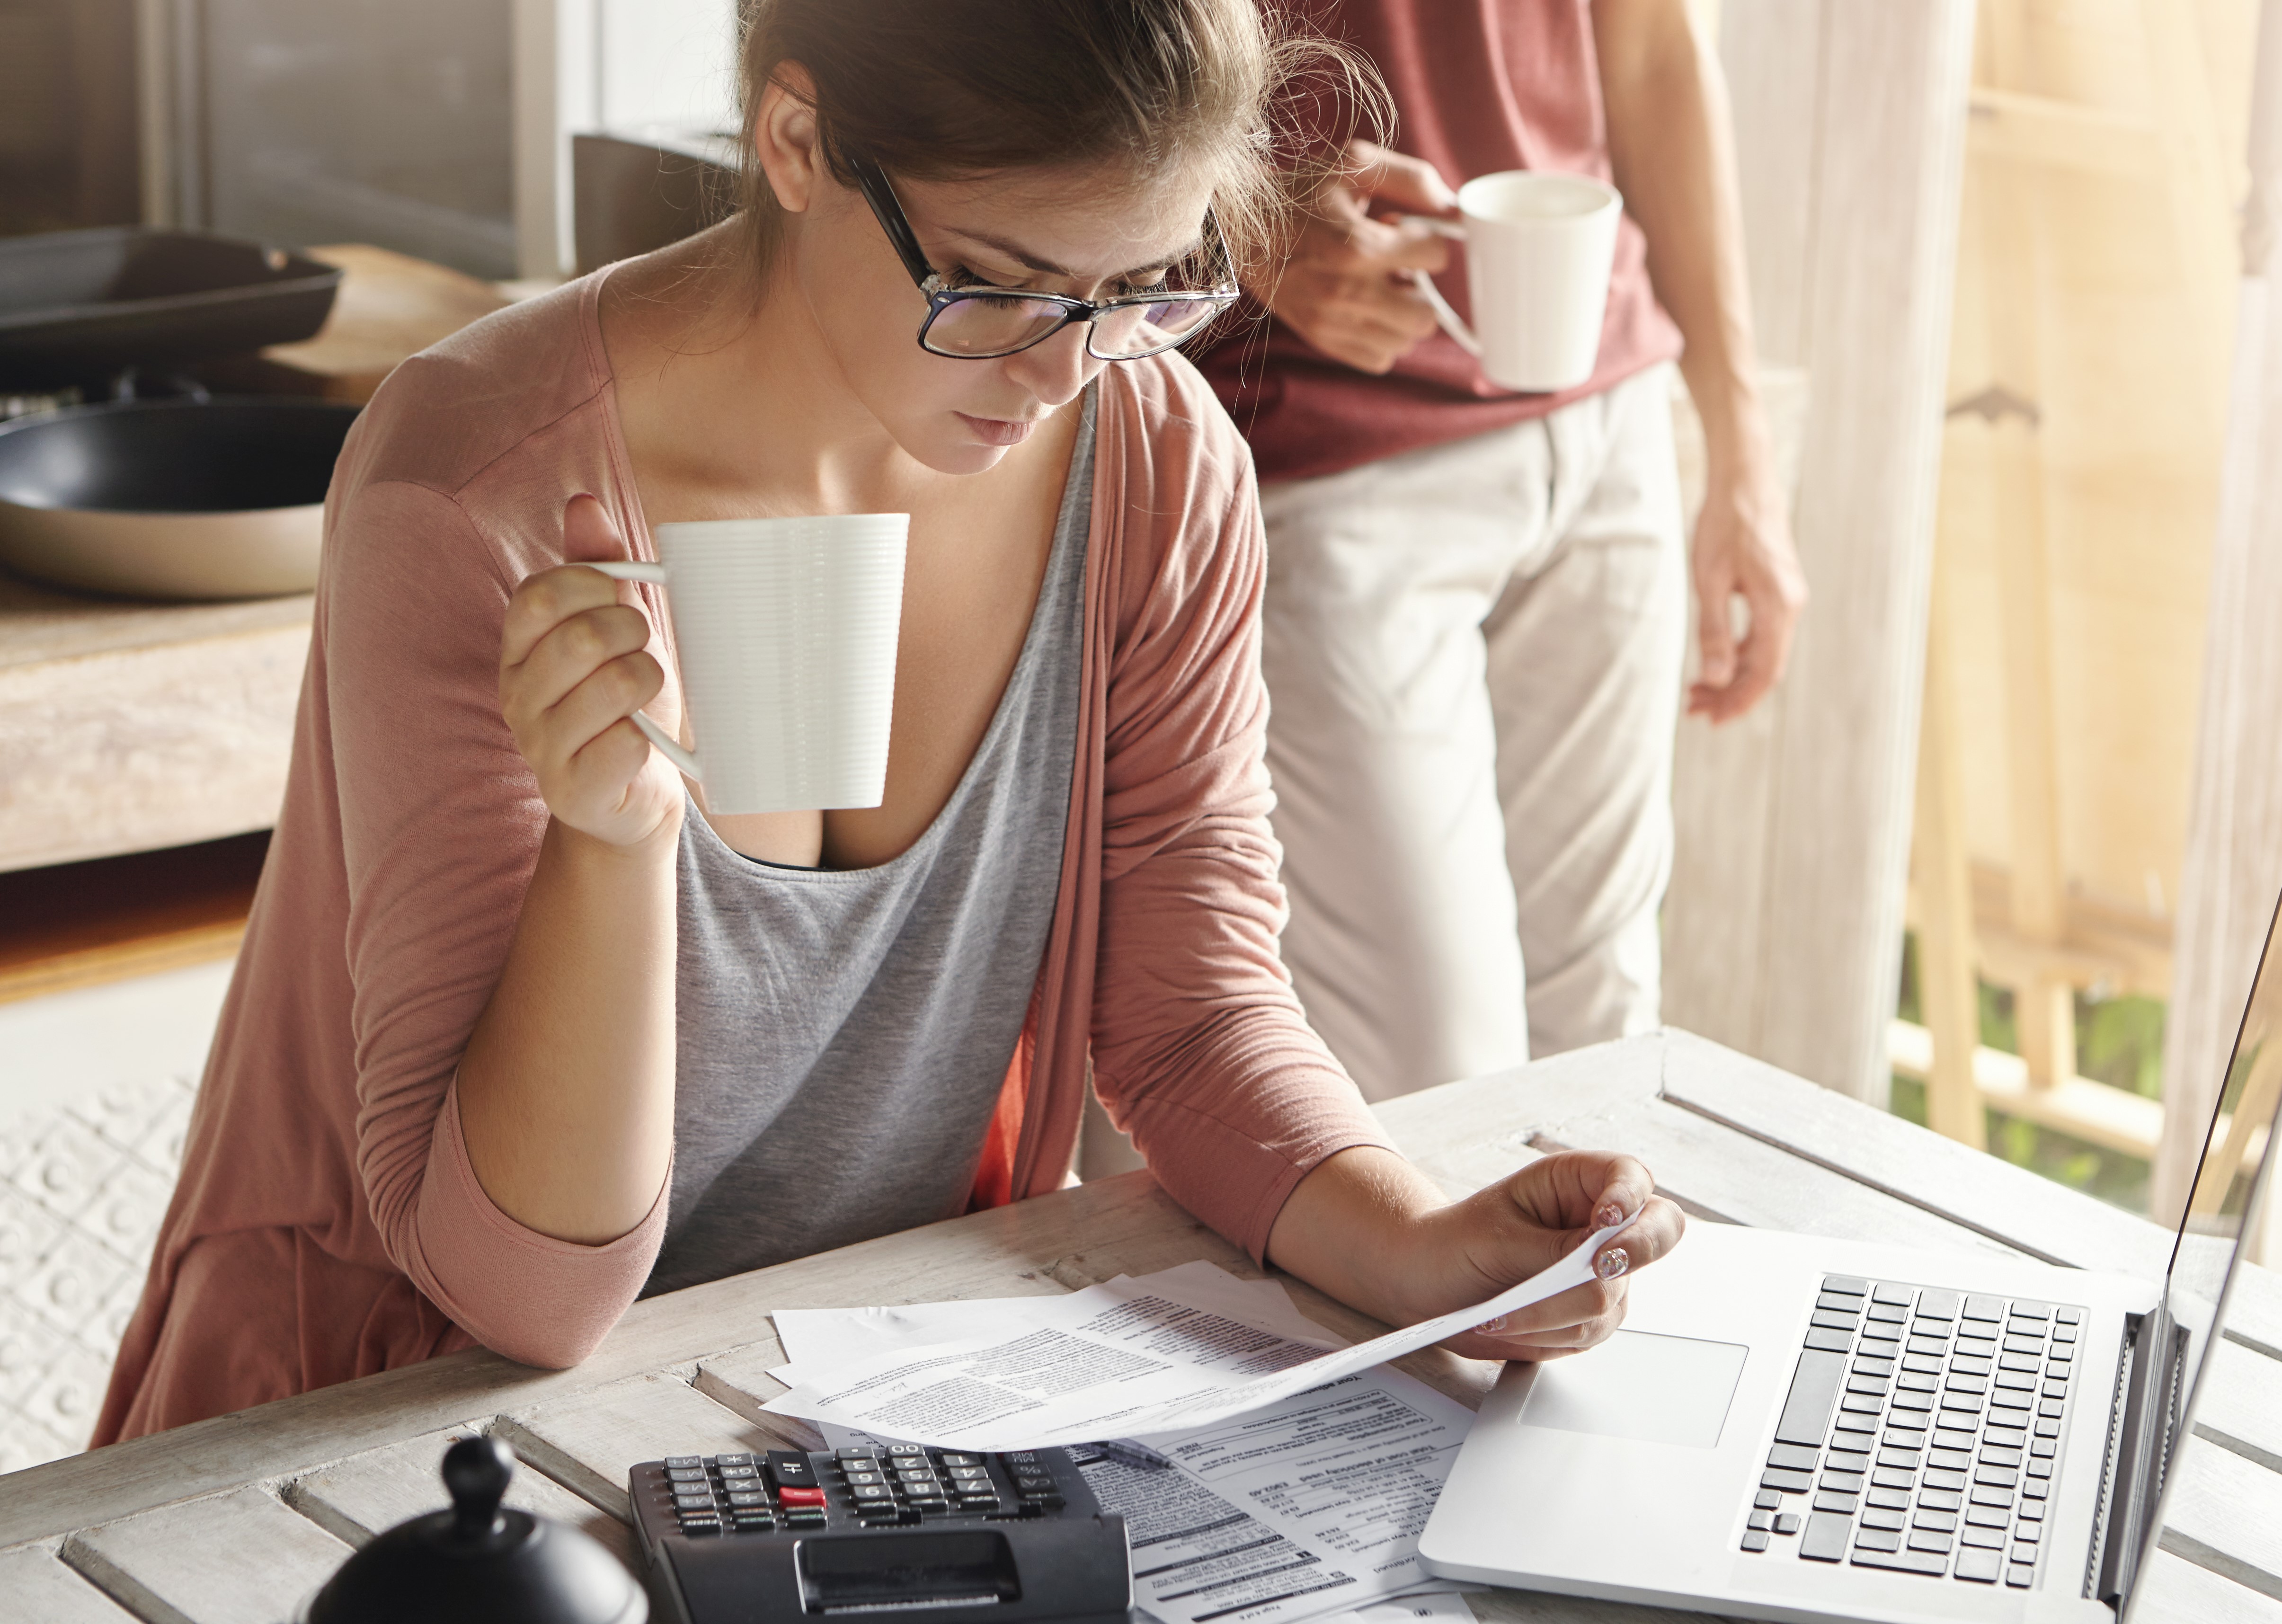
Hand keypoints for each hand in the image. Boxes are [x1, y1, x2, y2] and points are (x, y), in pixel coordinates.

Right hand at [499, 495, 683, 848]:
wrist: (632, 796)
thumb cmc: (624, 704)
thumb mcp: (614, 629)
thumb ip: (597, 568)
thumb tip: (583, 503)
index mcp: (519, 649)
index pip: (541, 595)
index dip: (595, 588)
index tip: (621, 601)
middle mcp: (517, 696)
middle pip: (580, 637)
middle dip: (632, 634)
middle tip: (644, 650)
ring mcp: (540, 747)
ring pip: (612, 686)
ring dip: (648, 682)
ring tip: (646, 696)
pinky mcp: (573, 791)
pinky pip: (624, 744)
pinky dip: (647, 738)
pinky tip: (641, 745)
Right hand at [1257, 138, 1459, 373]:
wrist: (1243, 227)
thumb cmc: (1302, 192)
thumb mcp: (1354, 164)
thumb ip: (1412, 179)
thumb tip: (1453, 210)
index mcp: (1357, 246)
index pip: (1436, 257)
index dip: (1429, 242)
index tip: (1405, 232)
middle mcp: (1346, 293)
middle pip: (1426, 314)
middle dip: (1421, 287)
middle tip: (1396, 266)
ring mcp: (1333, 322)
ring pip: (1406, 340)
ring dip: (1402, 314)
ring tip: (1378, 286)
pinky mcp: (1324, 340)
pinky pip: (1381, 359)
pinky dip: (1383, 338)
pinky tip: (1367, 309)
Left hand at [1406, 1150, 1685, 1360]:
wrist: (1427, 1285)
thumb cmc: (1455, 1243)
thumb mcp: (1498, 1237)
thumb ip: (1553, 1249)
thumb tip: (1598, 1259)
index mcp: (1575, 1184)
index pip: (1630, 1176)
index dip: (1629, 1196)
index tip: (1606, 1218)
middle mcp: (1597, 1227)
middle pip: (1657, 1233)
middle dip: (1632, 1252)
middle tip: (1598, 1268)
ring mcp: (1600, 1273)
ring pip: (1613, 1296)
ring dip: (1557, 1310)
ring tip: (1502, 1313)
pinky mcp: (1589, 1314)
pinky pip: (1591, 1330)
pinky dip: (1548, 1333)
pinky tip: (1509, 1326)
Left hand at [1688, 452, 1805, 721]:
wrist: (1745, 480)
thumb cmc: (1722, 525)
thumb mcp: (1709, 580)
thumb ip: (1713, 631)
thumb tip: (1715, 680)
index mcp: (1778, 607)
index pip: (1764, 673)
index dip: (1738, 702)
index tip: (1710, 720)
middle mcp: (1791, 606)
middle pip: (1765, 668)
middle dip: (1731, 694)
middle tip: (1693, 709)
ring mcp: (1788, 597)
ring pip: (1764, 653)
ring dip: (1733, 675)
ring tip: (1696, 691)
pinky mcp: (1779, 589)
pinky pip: (1763, 634)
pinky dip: (1739, 653)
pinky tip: (1714, 660)